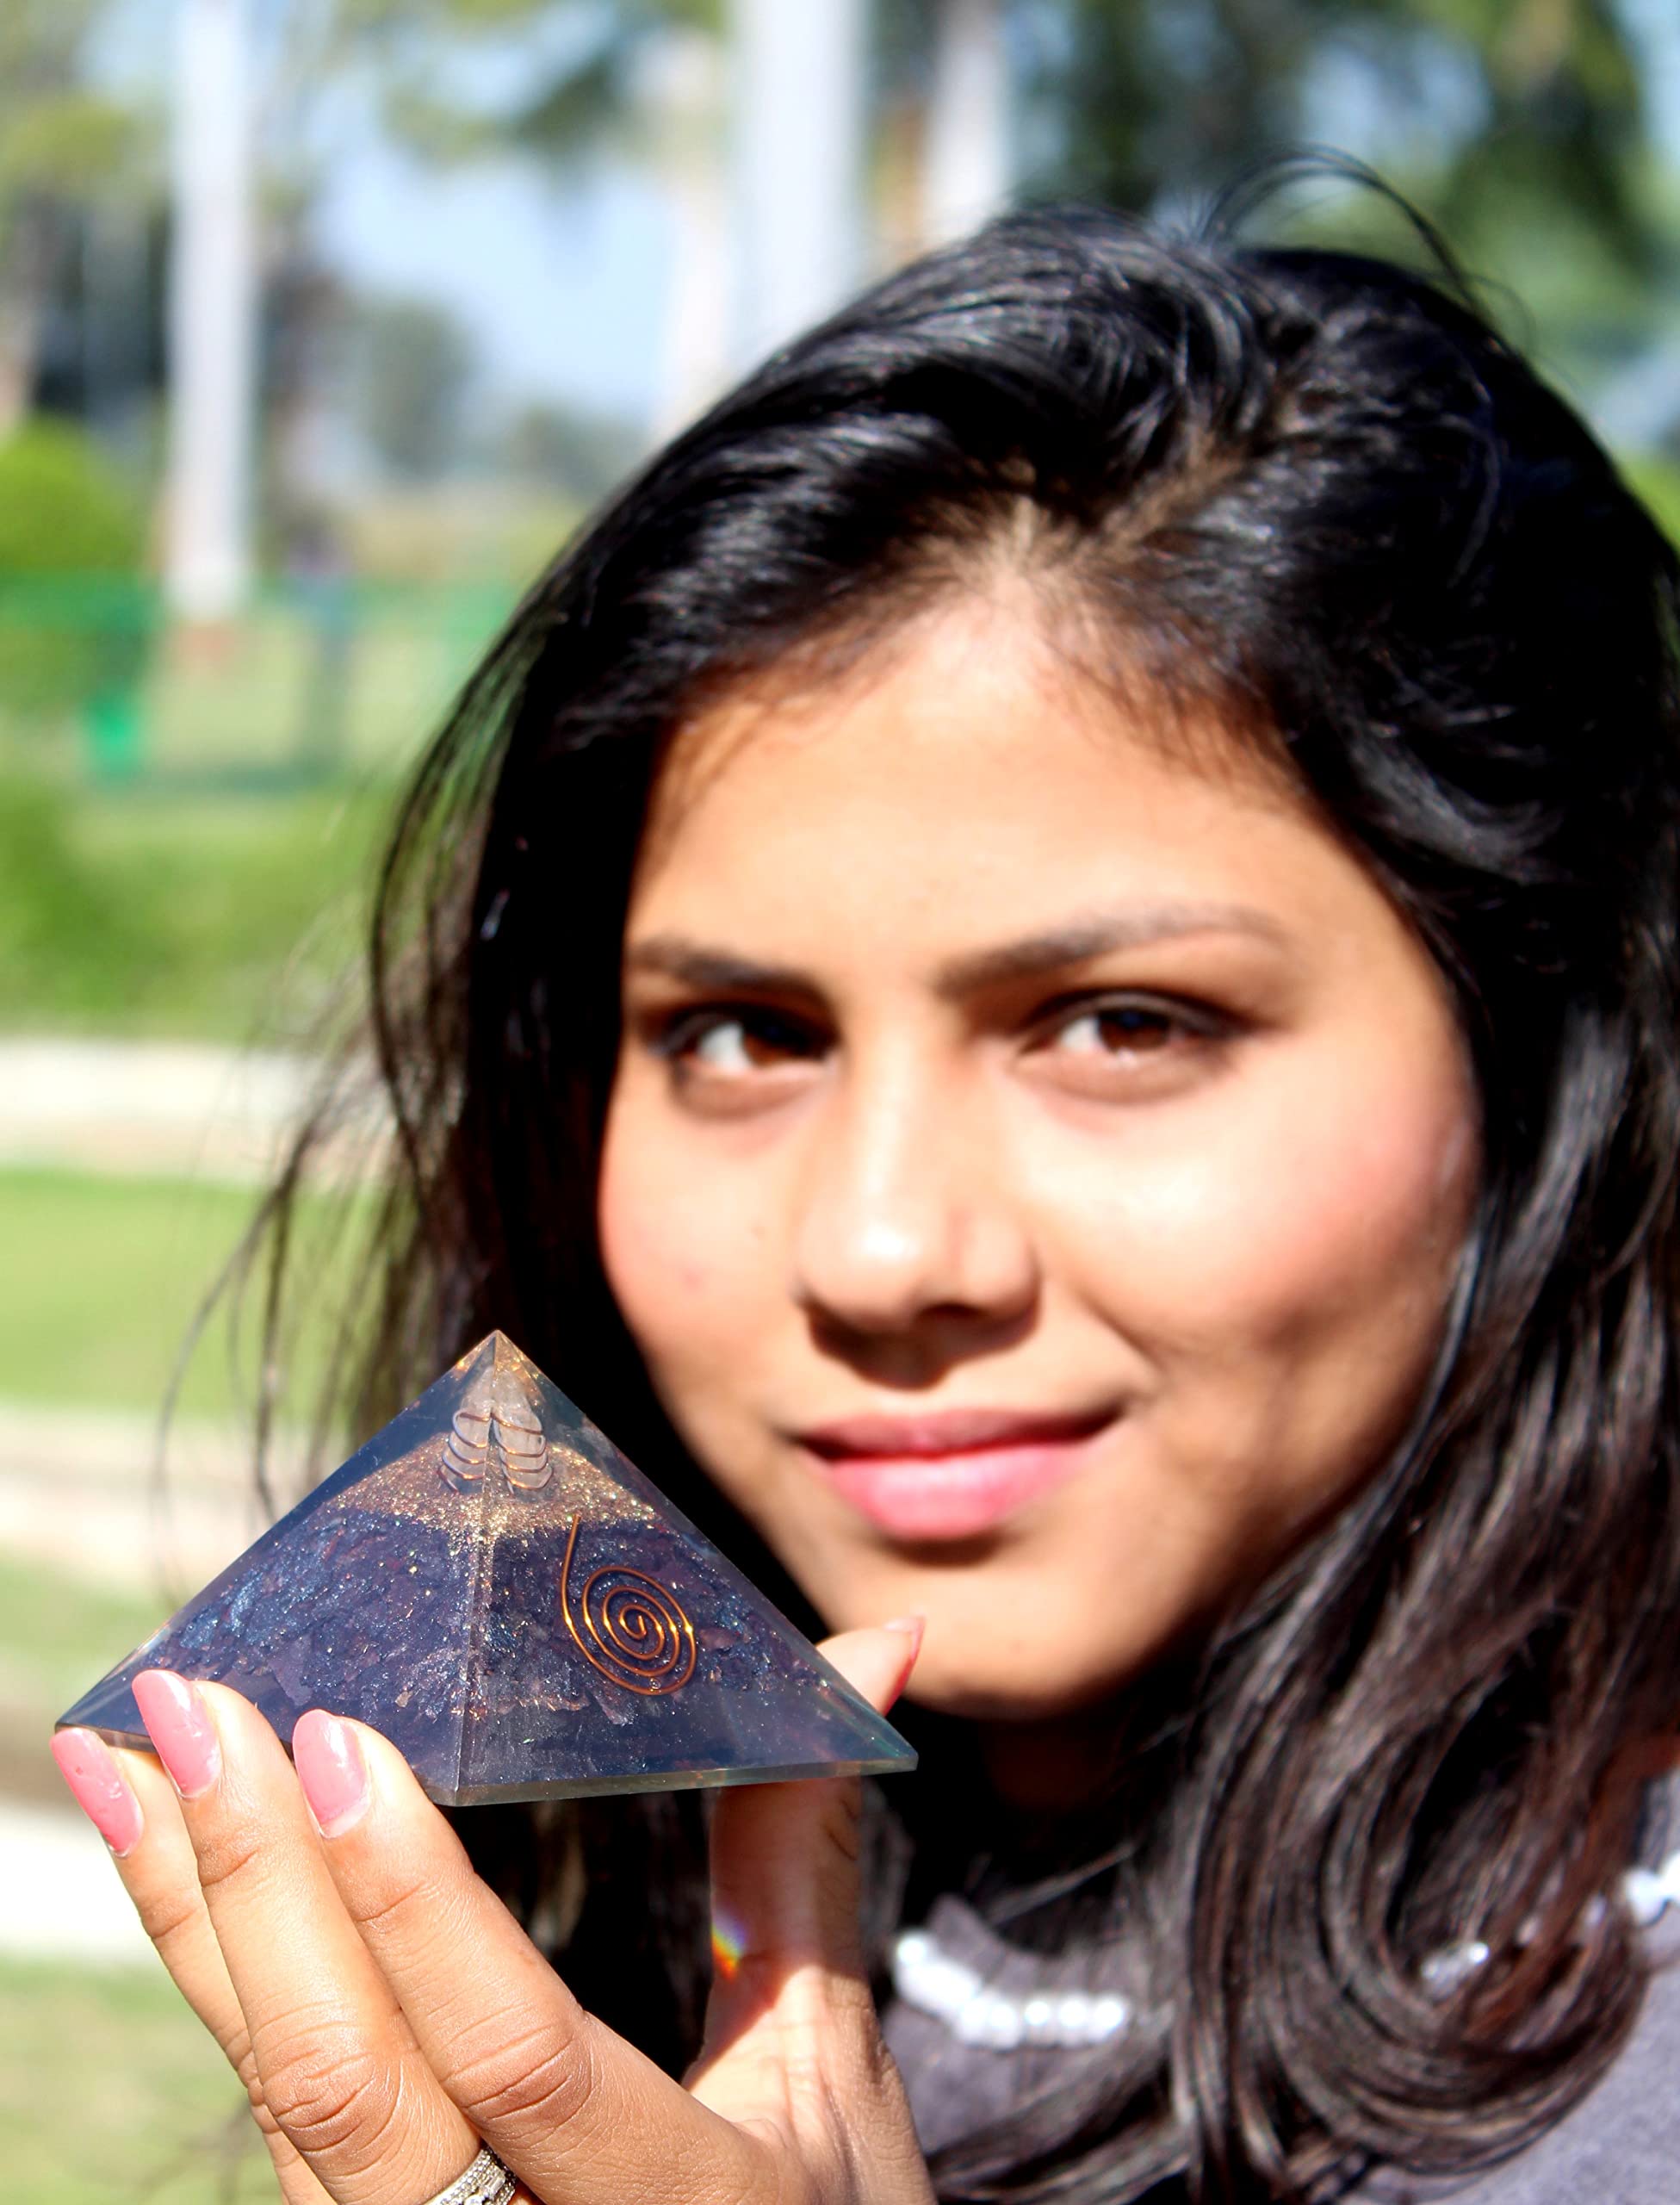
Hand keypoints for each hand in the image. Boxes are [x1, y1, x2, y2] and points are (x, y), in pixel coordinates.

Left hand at [51, 1624, 932, 2204]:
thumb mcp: (831, 2075)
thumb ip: (805, 1864)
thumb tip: (871, 1651)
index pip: (516, 2058)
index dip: (414, 1906)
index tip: (337, 1744)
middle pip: (353, 2082)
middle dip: (253, 1881)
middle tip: (191, 1703)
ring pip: (279, 2101)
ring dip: (193, 1918)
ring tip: (125, 1756)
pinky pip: (272, 2114)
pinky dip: (211, 1977)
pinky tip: (168, 1864)